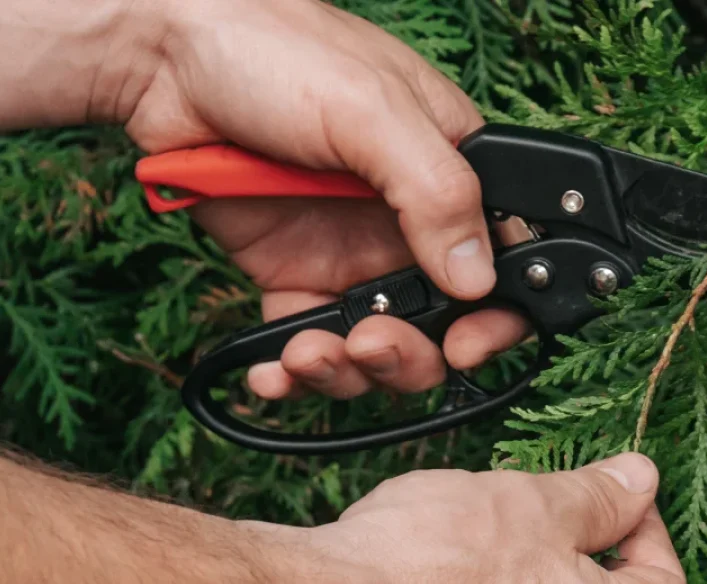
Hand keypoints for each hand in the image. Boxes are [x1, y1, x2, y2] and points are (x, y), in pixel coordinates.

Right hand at [1, 446, 686, 583]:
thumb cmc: (432, 559)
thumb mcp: (535, 502)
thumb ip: (602, 496)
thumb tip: (642, 481)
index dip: (650, 530)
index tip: (620, 493)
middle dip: (589, 546)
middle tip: (553, 500)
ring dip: (540, 566)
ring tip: (496, 522)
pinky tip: (461, 558)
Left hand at [124, 0, 528, 399]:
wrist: (165, 56)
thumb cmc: (279, 51)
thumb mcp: (373, 110)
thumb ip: (436, 191)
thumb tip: (478, 277)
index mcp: (452, 174)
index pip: (504, 261)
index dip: (494, 316)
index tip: (465, 345)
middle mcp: (408, 223)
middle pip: (442, 323)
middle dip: (412, 356)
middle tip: (374, 346)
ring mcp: (350, 252)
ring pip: (376, 345)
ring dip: (349, 372)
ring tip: (309, 354)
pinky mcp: (291, 272)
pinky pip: (306, 338)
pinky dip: (291, 370)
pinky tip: (273, 370)